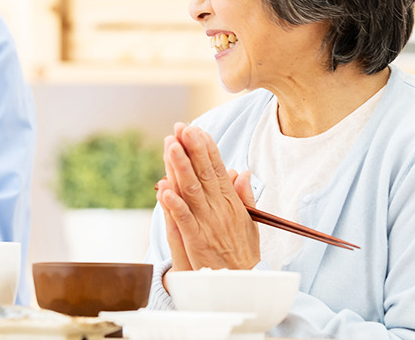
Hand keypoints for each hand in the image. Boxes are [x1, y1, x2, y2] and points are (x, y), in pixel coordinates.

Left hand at [157, 124, 258, 270]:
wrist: (241, 287)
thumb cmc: (243, 255)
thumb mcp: (250, 223)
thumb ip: (244, 197)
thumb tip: (241, 171)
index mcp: (232, 204)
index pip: (218, 170)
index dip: (206, 149)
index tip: (195, 129)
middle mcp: (220, 210)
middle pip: (204, 174)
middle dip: (193, 150)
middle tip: (182, 128)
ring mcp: (208, 225)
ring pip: (192, 191)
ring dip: (181, 168)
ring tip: (171, 147)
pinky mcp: (196, 241)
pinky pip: (183, 220)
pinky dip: (174, 205)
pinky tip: (164, 188)